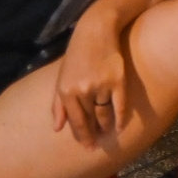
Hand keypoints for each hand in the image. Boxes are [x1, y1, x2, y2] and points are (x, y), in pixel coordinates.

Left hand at [53, 14, 127, 146]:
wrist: (96, 31)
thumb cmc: (77, 55)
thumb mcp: (61, 78)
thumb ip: (58, 105)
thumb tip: (57, 129)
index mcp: (65, 91)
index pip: (75, 121)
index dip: (81, 136)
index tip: (87, 146)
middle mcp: (82, 91)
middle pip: (89, 120)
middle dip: (92, 135)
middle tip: (96, 146)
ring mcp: (101, 86)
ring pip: (104, 114)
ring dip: (105, 127)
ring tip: (107, 134)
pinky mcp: (118, 81)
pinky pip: (120, 106)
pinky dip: (120, 119)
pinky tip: (120, 127)